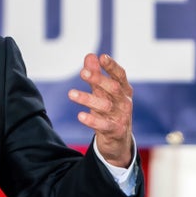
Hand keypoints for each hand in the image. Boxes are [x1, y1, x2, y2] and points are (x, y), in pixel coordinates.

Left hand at [68, 53, 133, 167]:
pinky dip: (92, 120)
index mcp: (124, 90)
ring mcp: (121, 117)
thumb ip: (96, 75)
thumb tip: (90, 55)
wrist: (118, 140)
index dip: (112, 66)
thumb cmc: (110, 110)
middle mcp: (124, 102)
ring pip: (105, 106)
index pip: (120, 75)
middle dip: (98, 79)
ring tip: (71, 93)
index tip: (102, 57)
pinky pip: (103, 125)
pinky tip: (80, 116)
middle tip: (82, 72)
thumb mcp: (103, 92)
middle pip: (113, 88)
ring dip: (87, 99)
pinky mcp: (115, 131)